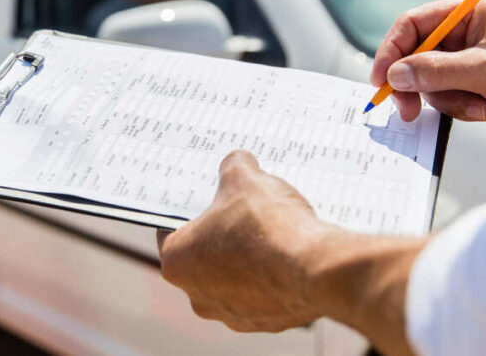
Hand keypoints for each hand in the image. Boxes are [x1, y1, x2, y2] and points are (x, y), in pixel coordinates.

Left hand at [157, 150, 424, 354]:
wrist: (315, 268)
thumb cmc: (267, 226)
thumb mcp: (244, 179)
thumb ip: (234, 167)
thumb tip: (237, 162)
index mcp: (176, 262)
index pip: (170, 230)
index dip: (190, 210)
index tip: (206, 198)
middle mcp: (197, 296)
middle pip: (203, 256)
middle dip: (221, 234)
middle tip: (242, 211)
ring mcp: (232, 315)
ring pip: (234, 278)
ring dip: (248, 258)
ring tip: (271, 232)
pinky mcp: (266, 323)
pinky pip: (264, 294)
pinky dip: (273, 277)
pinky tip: (289, 255)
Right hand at [371, 0, 485, 127]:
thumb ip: (438, 70)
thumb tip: (396, 75)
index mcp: (467, 13)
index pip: (413, 25)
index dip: (391, 50)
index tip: (382, 79)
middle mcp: (462, 33)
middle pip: (414, 56)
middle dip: (416, 84)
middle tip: (408, 110)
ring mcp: (464, 59)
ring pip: (428, 81)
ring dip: (447, 100)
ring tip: (478, 106)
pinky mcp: (470, 83)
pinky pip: (444, 97)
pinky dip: (459, 108)